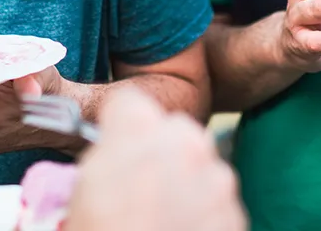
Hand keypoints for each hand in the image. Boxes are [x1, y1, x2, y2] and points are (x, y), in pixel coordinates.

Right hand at [65, 88, 245, 230]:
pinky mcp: (236, 215)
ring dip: (185, 182)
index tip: (115, 146)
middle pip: (174, 130)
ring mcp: (218, 180)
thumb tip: (118, 148)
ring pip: (201, 166)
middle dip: (160, 150)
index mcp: (141, 128)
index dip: (120, 126)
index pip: (132, 103)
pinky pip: (218, 201)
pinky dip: (202, 213)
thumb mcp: (84, 184)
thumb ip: (108, 150)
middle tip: (139, 186)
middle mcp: (186, 143)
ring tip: (159, 217)